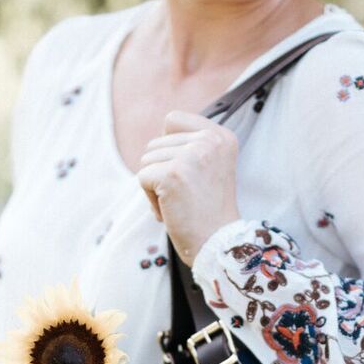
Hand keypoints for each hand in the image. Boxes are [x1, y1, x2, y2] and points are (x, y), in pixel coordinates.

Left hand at [136, 110, 241, 267]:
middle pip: (156, 142)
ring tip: (180, 203)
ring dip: (156, 185)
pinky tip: (171, 211)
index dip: (169, 147)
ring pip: (147, 160)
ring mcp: (191, 155)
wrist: (219, 244)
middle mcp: (209, 140)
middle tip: (186, 195)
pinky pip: (142, 178)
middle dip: (162, 171)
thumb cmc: (209, 211)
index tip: (188, 174)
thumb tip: (160, 134)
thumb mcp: (211, 166)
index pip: (173, 119)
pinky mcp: (172, 173)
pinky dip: (151, 199)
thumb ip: (191, 145)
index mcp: (221, 136)